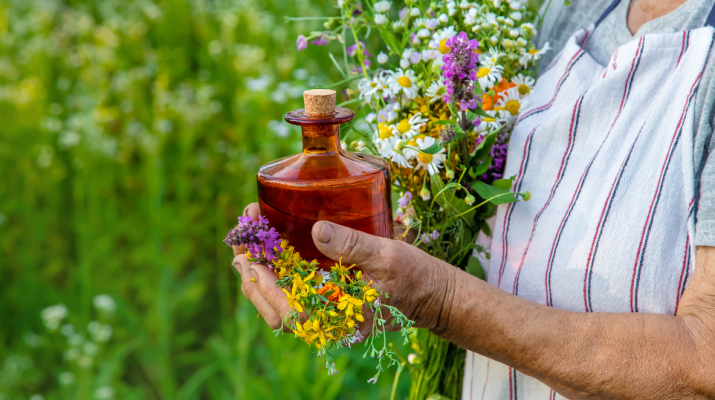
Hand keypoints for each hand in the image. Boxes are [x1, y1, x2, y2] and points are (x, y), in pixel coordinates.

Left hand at [231, 203, 456, 333]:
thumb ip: (352, 246)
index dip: (260, 276)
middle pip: (272, 307)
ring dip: (260, 272)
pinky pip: (293, 294)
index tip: (249, 244)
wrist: (434, 294)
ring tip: (249, 239)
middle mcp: (325, 322)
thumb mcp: (387, 257)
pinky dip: (277, 273)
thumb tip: (317, 231)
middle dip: (251, 271)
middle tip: (241, 236)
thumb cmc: (415, 277)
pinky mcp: (329, 303)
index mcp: (336, 318)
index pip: (283, 306)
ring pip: (278, 303)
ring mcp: (325, 314)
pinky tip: (273, 248)